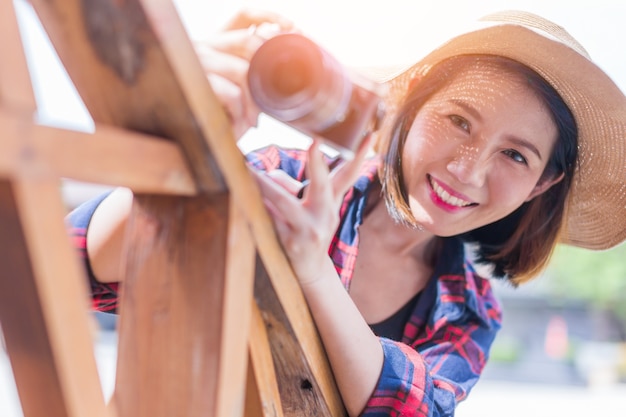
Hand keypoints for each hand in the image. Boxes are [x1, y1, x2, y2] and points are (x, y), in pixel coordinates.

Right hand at [194, 9, 293, 137]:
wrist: (198, 138)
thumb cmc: (224, 115)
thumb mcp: (245, 89)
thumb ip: (259, 66)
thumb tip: (284, 38)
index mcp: (216, 44)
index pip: (243, 16)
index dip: (269, 17)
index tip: (291, 28)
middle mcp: (203, 45)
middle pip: (247, 40)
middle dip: (268, 66)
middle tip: (275, 93)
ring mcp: (197, 62)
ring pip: (242, 69)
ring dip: (255, 99)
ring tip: (254, 118)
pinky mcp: (196, 83)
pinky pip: (231, 93)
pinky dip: (241, 111)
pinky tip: (240, 123)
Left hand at [252, 136, 371, 284]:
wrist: (313, 271)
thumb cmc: (310, 230)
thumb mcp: (313, 210)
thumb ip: (292, 187)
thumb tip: (268, 177)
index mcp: (332, 202)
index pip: (348, 174)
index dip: (360, 155)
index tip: (368, 135)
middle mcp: (325, 214)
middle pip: (322, 184)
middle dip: (317, 162)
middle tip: (314, 142)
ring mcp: (309, 229)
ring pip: (285, 201)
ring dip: (266, 185)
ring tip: (249, 171)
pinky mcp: (292, 242)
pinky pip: (270, 219)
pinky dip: (260, 208)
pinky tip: (249, 200)